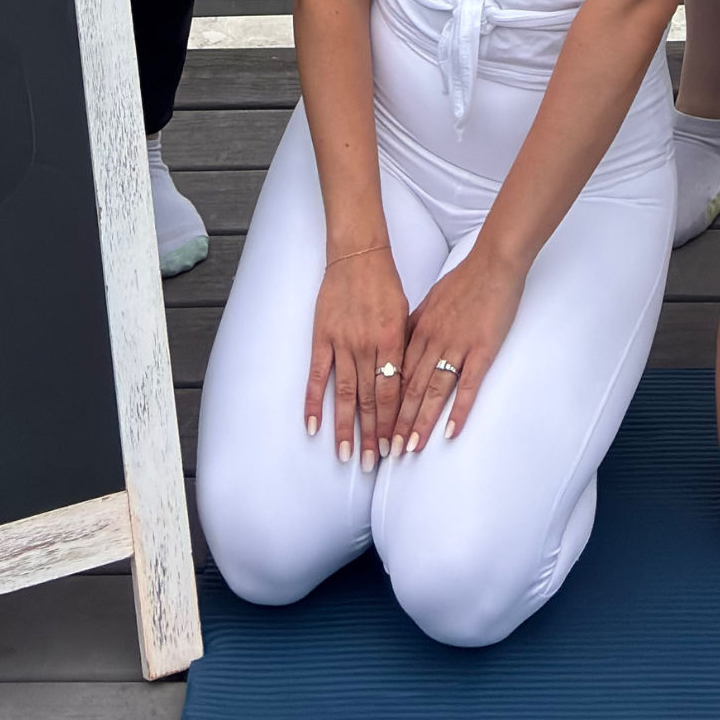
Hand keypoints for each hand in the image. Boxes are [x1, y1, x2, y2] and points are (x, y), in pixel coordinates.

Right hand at [304, 243, 410, 463]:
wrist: (357, 255)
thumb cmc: (386, 285)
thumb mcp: (405, 315)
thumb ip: (403, 350)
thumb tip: (406, 387)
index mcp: (393, 341)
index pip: (393, 392)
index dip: (393, 422)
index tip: (393, 448)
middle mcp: (368, 346)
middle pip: (371, 399)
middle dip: (372, 435)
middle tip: (372, 464)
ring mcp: (343, 343)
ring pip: (346, 394)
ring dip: (347, 428)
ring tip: (347, 456)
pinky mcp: (322, 338)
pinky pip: (318, 376)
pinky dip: (315, 402)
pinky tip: (313, 426)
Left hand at [393, 242, 527, 453]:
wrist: (494, 263)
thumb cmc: (463, 280)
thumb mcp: (430, 300)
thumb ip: (415, 326)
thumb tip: (401, 347)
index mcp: (418, 330)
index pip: (396, 375)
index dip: (385, 404)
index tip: (376, 427)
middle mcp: (432, 341)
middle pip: (409, 389)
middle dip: (397, 423)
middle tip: (386, 452)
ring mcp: (457, 347)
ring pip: (433, 391)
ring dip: (420, 422)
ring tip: (410, 449)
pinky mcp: (482, 350)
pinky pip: (468, 385)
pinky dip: (458, 410)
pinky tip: (451, 431)